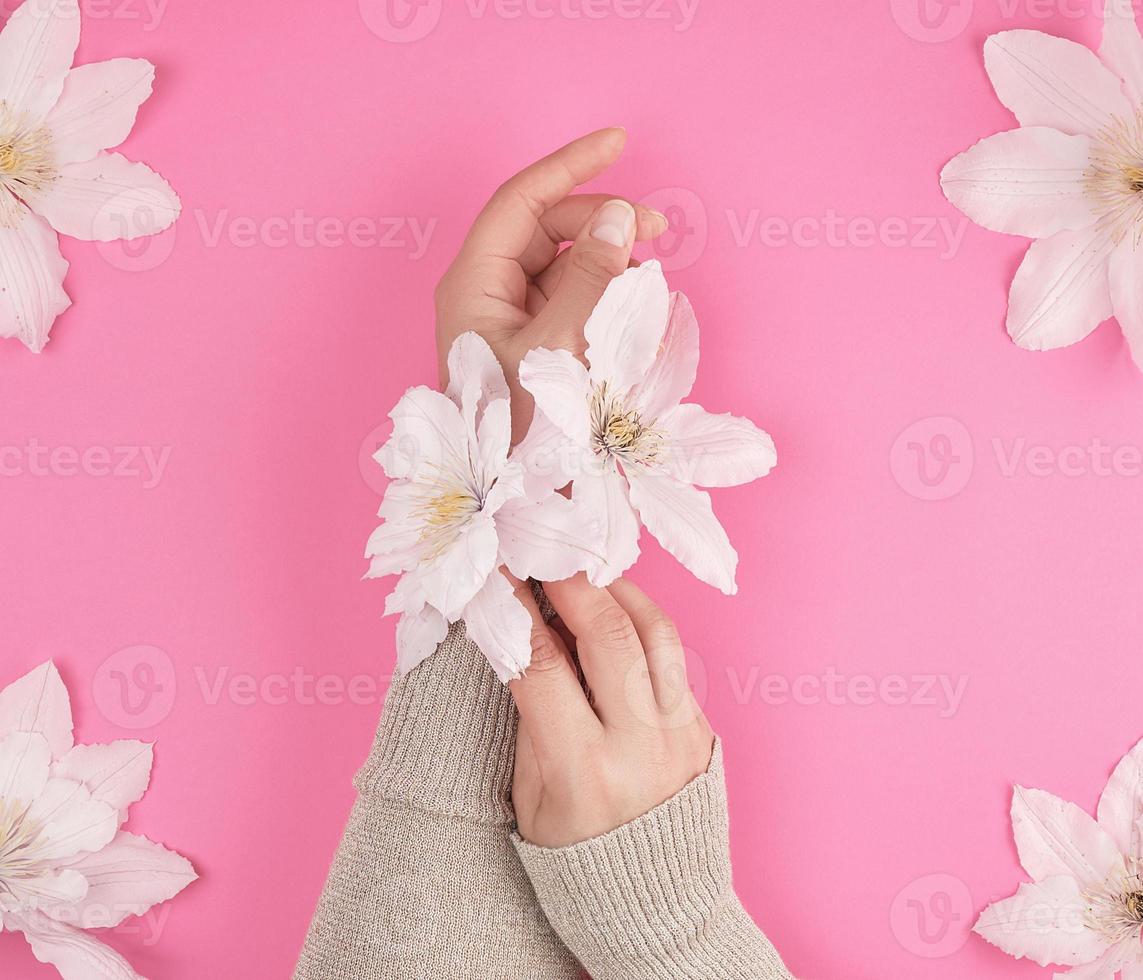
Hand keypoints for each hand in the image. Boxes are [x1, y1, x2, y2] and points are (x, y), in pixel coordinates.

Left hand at [433, 127, 667, 440]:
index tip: (618, 142)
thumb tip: (620, 221)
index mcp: (475, 285)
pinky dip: (604, 300)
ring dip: (609, 266)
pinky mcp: (531, 347)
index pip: (522, 201)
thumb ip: (594, 278)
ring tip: (647, 290)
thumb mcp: (564, 347)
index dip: (571, 166)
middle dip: (602, 222)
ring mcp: (510, 322)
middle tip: (658, 233)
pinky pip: (571, 303)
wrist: (514, 506)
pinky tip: (635, 317)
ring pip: (564, 266)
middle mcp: (487, 295)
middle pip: (548, 229)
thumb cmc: (526, 432)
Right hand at [507, 573, 714, 848]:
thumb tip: (520, 637)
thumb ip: (528, 719)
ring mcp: (682, 732)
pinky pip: (672, 657)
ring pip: (655, 631)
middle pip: (607, 634)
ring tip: (582, 570)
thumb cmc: (577, 859)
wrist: (661, 904)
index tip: (496, 575)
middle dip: (569, 580)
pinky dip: (639, 623)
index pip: (542, 667)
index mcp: (586, 772)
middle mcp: (643, 745)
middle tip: (543, 548)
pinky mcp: (703, 726)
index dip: (513, 611)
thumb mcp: (530, 801)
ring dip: (614, 589)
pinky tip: (612, 611)